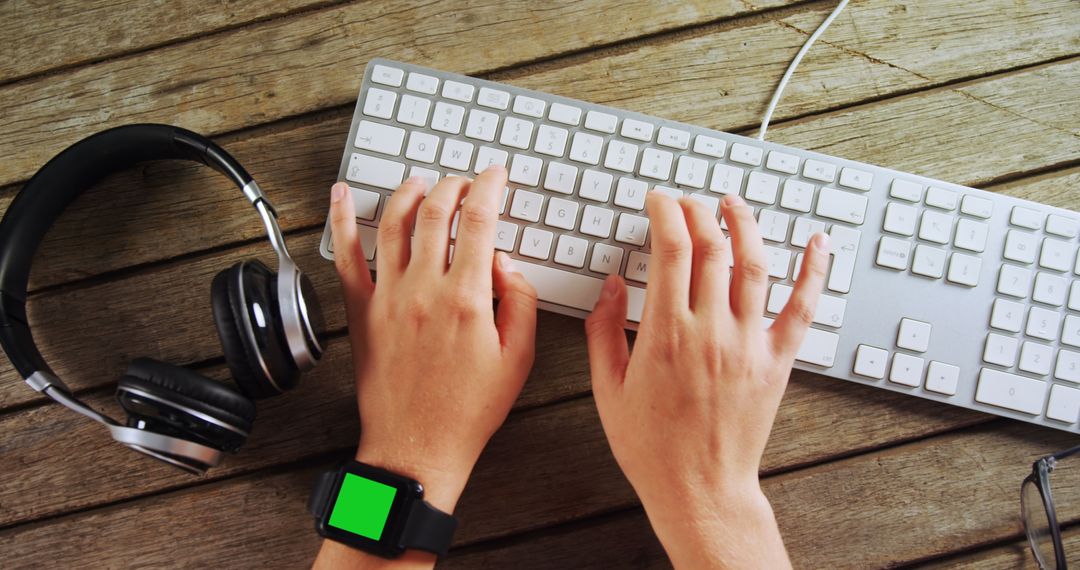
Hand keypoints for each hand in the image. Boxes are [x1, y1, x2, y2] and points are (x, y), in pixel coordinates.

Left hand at [315, 167, 536, 567]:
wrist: (417, 446)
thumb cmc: (469, 410)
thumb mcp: (518, 359)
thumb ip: (519, 301)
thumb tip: (505, 262)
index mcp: (467, 299)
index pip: (480, 222)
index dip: (489, 188)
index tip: (495, 174)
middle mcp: (424, 290)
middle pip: (436, 213)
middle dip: (453, 185)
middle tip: (465, 181)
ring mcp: (387, 298)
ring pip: (392, 223)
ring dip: (409, 192)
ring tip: (422, 182)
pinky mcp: (361, 312)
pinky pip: (346, 255)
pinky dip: (340, 219)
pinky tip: (340, 194)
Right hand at [585, 193, 830, 568]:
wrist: (699, 490)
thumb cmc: (650, 446)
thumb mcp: (607, 388)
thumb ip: (604, 330)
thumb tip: (611, 284)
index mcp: (666, 333)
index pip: (671, 248)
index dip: (665, 212)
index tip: (658, 200)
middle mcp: (712, 330)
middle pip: (712, 247)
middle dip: (698, 211)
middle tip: (687, 202)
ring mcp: (749, 344)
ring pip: (755, 265)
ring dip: (745, 225)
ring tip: (733, 204)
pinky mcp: (776, 362)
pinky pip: (802, 308)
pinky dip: (814, 271)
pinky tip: (818, 242)